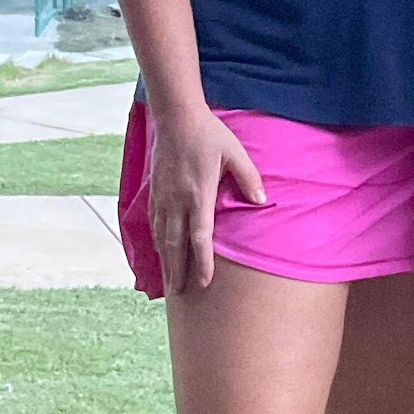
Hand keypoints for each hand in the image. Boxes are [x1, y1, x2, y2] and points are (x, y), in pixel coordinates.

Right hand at [147, 106, 265, 292]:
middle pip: (175, 245)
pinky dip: (155, 242)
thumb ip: (248, 178)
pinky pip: (153, 223)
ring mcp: (163, 197)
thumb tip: (261, 200)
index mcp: (199, 195)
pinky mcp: (154, 191)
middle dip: (178, 272)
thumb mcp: (235, 153)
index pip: (200, 238)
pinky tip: (159, 251)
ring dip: (165, 261)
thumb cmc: (209, 134)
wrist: (176, 118)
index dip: (202, 263)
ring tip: (168, 282)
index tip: (204, 283)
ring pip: (161, 237)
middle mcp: (177, 201)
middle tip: (180, 295)